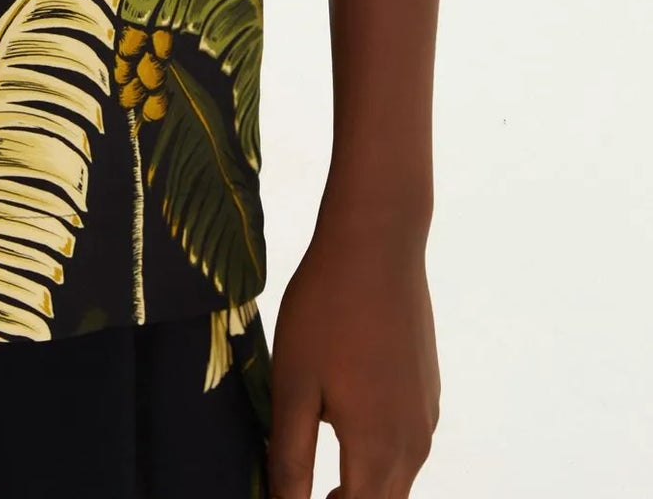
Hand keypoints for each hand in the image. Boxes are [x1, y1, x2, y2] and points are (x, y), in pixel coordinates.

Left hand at [266, 212, 439, 497]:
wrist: (379, 243)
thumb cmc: (326, 309)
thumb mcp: (293, 385)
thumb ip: (290, 459)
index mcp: (377, 449)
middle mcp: (413, 444)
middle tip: (304, 495)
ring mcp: (426, 417)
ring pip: (396, 480)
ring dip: (362, 489)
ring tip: (319, 483)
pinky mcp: (428, 393)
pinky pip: (406, 446)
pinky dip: (378, 459)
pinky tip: (346, 429)